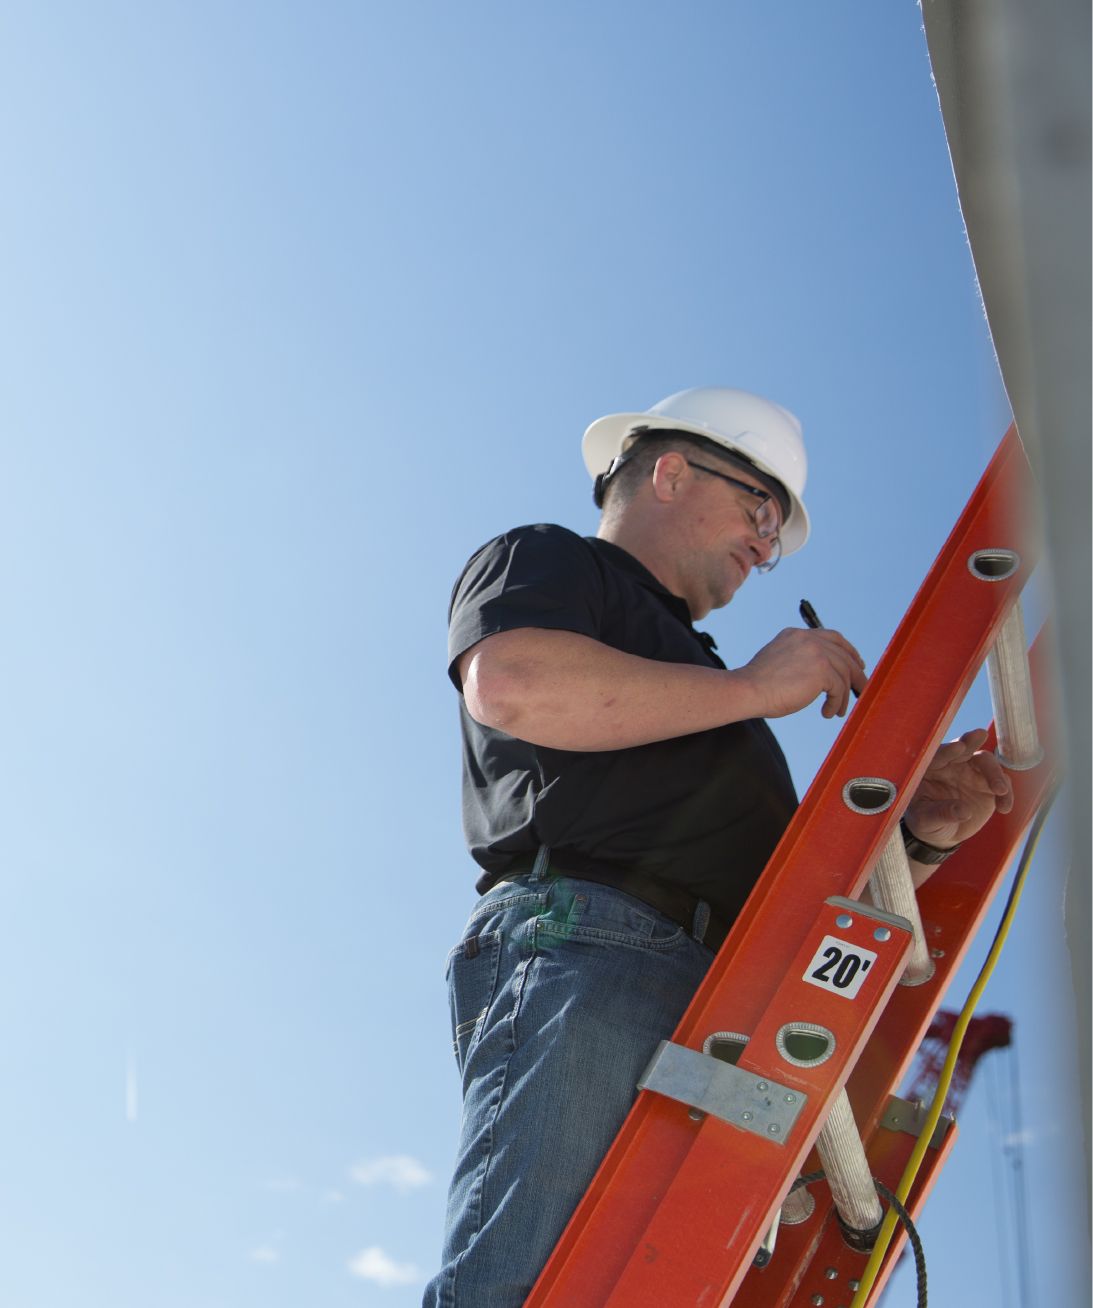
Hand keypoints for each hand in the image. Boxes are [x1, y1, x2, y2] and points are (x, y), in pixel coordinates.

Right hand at [736, 627, 867, 719]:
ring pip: (843, 674)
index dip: (848, 650)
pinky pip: (839, 688)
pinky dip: (836, 702)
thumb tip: (821, 675)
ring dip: (843, 695)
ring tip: (838, 710)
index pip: (832, 637)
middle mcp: (808, 638)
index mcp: (796, 635)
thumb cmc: (759, 684)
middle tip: (861, 688)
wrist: (749, 690)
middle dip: (855, 673)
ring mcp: (815, 652)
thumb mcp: (781, 661)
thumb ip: (800, 660)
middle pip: (843, 654)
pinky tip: (828, 712)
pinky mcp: (821, 670)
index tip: (856, 663)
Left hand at [904, 729, 1013, 847]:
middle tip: (980, 734)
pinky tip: (1004, 808)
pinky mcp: (988, 785)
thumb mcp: (925, 821)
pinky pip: (1002, 784)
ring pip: (986, 762)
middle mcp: (951, 765)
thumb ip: (940, 814)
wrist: (940, 832)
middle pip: (964, 748)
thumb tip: (963, 812)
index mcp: (930, 768)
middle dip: (971, 740)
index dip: (948, 750)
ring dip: (995, 773)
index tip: (958, 747)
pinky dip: (1006, 794)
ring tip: (1000, 790)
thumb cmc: (925, 821)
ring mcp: (971, 773)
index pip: (938, 755)